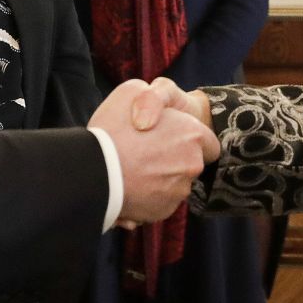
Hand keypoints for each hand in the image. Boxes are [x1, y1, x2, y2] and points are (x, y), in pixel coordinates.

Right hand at [89, 80, 219, 225]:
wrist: (94, 172)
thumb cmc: (113, 129)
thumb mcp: (132, 91)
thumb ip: (153, 96)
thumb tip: (156, 109)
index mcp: (193, 135)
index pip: (209, 142)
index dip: (190, 139)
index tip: (171, 138)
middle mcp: (192, 165)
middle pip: (190, 164)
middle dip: (173, 160)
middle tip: (145, 153)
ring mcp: (178, 192)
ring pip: (173, 184)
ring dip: (158, 179)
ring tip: (131, 170)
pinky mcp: (162, 212)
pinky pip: (158, 202)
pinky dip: (146, 196)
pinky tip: (127, 186)